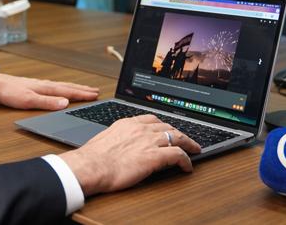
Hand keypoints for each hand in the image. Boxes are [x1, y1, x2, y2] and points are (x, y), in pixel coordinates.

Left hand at [0, 73, 97, 109]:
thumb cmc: (10, 93)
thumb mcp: (29, 100)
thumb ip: (47, 102)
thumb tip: (65, 102)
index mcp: (46, 88)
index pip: (69, 91)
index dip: (83, 94)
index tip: (95, 95)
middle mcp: (45, 85)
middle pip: (68, 87)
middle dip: (82, 89)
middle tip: (96, 90)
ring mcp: (40, 85)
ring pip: (62, 86)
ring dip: (74, 88)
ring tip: (84, 89)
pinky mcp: (34, 86)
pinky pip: (55, 86)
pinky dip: (64, 88)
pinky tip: (62, 90)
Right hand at [59, 114, 200, 195]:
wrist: (91, 166)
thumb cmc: (92, 158)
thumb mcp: (106, 140)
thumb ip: (117, 139)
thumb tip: (121, 146)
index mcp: (127, 123)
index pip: (151, 119)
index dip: (163, 125)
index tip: (166, 129)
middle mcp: (140, 128)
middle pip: (167, 126)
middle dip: (178, 133)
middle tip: (184, 139)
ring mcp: (149, 141)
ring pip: (177, 137)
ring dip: (188, 143)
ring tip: (194, 149)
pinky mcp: (155, 156)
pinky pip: (178, 155)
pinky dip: (186, 160)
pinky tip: (188, 166)